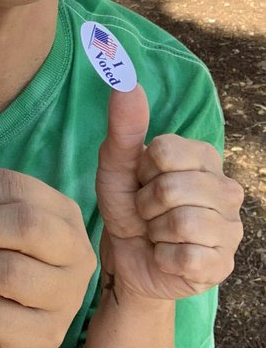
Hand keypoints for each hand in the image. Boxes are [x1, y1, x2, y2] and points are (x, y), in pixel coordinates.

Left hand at [96, 85, 243, 300]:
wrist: (128, 258)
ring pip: (183, 222)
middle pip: (173, 188)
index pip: (166, 151)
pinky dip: (165, 258)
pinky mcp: (224, 264)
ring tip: (156, 233)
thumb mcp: (116, 165)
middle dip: (145, 203)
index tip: (142, 180)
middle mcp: (227, 189)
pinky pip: (189, 256)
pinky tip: (167, 256)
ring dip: (155, 232)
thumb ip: (124, 125)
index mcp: (204, 157)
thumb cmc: (127, 206)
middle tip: (146, 211)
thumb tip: (126, 83)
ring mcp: (231, 229)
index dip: (143, 169)